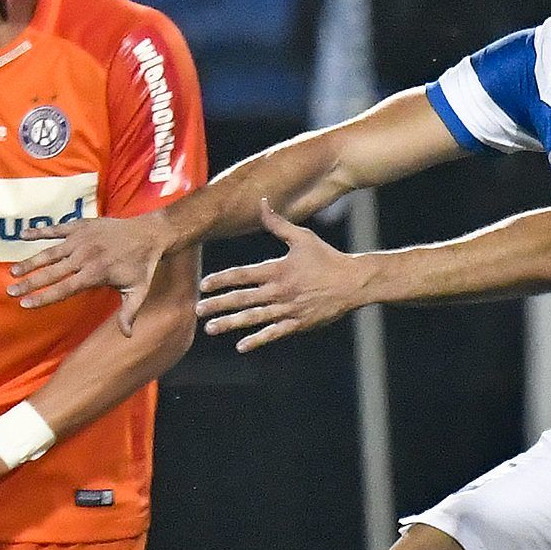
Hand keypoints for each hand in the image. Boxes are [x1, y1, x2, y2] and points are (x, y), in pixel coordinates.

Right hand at [8, 214, 165, 333]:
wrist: (150, 233)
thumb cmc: (142, 266)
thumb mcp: (138, 291)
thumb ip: (129, 313)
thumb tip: (127, 336)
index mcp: (96, 273)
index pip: (64, 288)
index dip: (44, 297)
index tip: (26, 304)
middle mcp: (85, 256)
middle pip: (52, 272)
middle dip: (30, 283)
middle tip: (10, 291)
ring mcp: (81, 239)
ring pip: (50, 252)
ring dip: (30, 261)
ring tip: (13, 271)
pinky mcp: (81, 225)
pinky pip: (56, 229)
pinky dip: (40, 231)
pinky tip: (23, 235)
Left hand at [198, 202, 370, 351]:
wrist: (353, 282)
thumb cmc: (327, 258)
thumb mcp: (302, 237)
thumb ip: (277, 224)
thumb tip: (261, 203)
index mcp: (277, 270)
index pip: (242, 275)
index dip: (221, 280)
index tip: (203, 285)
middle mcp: (279, 291)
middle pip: (242, 299)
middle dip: (218, 305)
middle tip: (197, 310)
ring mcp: (288, 310)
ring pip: (253, 318)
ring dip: (230, 323)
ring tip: (210, 328)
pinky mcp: (298, 324)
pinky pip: (274, 333)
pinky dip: (257, 339)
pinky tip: (241, 345)